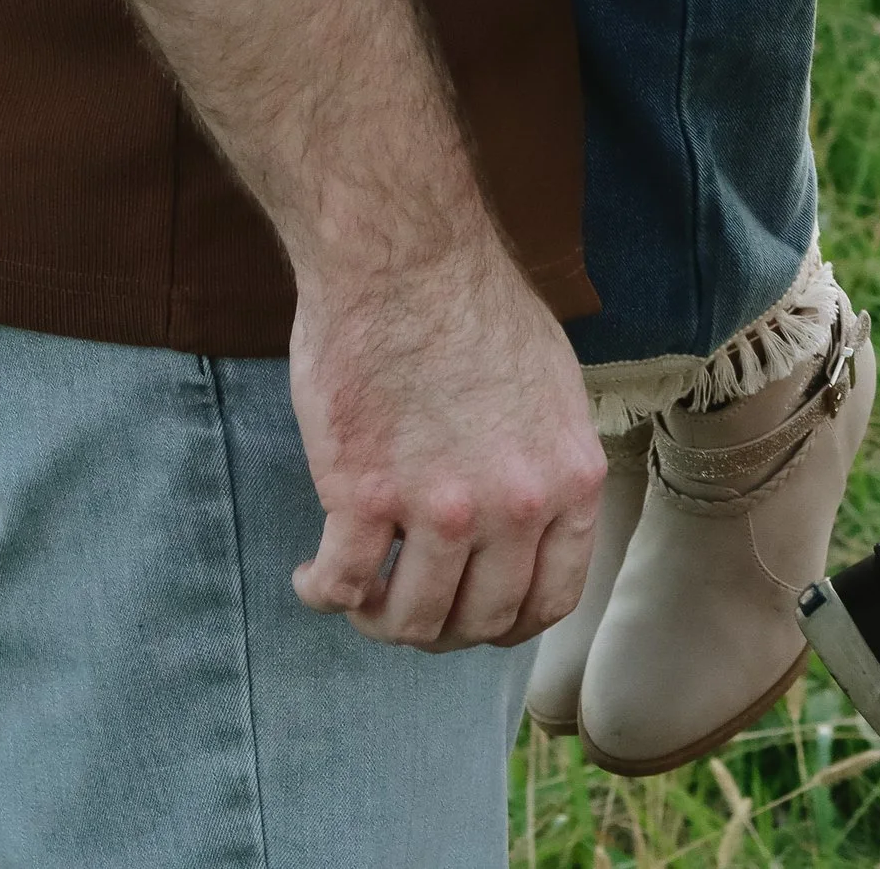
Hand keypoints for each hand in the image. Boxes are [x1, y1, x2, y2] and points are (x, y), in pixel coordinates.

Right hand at [291, 227, 604, 648]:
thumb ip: (546, 462)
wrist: (403, 251)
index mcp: (569, 477)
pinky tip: (311, 576)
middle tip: (404, 603)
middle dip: (439, 627)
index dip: (507, 622)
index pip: (552, 600)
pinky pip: (340, 587)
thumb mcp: (551, 385)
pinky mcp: (363, 494)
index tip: (472, 613)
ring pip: (410, 619)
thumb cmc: (470, 301)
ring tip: (358, 594)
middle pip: (479, 622)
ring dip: (378, 620)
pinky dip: (321, 594)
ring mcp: (440, 506)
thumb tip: (535, 520)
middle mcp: (515, 505)